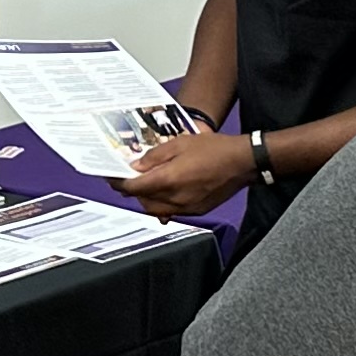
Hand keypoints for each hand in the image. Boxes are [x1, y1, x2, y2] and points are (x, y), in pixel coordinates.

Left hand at [121, 127, 256, 220]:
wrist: (242, 162)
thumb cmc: (214, 149)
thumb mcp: (180, 143)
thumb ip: (155, 156)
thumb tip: (137, 166)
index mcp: (169, 179)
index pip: (135, 188)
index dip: (120, 183)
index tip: (113, 178)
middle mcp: (175, 198)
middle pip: (143, 201)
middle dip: (133, 191)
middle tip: (128, 179)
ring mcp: (186, 207)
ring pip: (156, 210)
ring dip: (147, 199)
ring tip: (146, 184)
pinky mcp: (196, 211)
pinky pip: (172, 212)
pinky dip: (162, 204)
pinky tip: (164, 193)